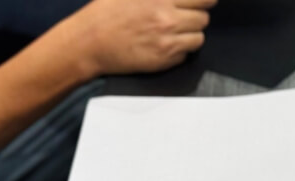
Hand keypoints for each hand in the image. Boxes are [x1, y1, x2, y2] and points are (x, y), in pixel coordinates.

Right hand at [69, 0, 216, 75]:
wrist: (89, 42)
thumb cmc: (105, 13)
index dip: (205, 0)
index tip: (202, 2)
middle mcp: (167, 18)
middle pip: (204, 18)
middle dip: (196, 16)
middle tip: (182, 17)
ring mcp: (167, 41)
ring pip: (199, 38)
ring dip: (190, 35)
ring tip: (173, 33)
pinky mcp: (163, 60)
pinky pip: (186, 55)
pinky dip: (180, 51)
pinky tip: (164, 45)